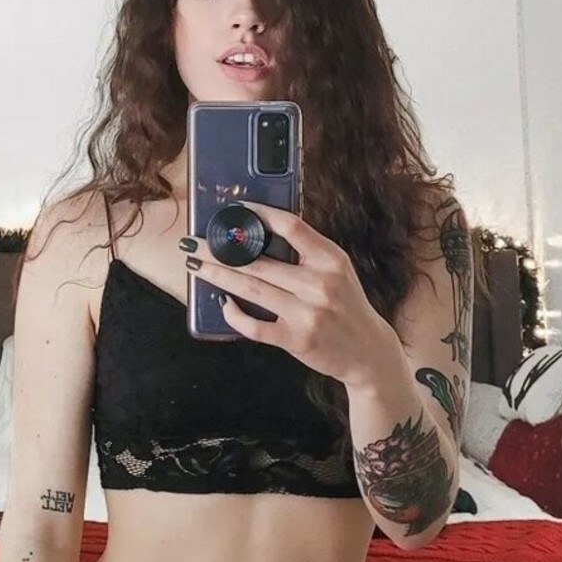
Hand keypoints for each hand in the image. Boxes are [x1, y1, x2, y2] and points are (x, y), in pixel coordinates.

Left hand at [181, 201, 401, 389]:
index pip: (291, 226)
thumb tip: (259, 229)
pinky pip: (255, 327)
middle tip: (193, 242)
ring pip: (252, 289)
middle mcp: (320, 283)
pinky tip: (224, 304)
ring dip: (218, 276)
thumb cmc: (345, 304)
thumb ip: (306, 250)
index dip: (260, 214)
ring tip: (196, 265)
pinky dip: (235, 315)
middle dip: (220, 250)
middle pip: (259, 260)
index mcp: (330, 259)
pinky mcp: (297, 340)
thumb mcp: (337, 269)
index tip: (234, 209)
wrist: (368, 352)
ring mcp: (308, 313)